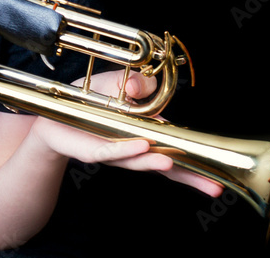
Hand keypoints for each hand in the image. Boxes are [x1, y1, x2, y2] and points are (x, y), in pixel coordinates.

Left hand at [29, 70, 222, 197]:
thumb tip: (143, 86)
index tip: (218, 176)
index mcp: (146, 134)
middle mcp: (134, 148)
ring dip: (156, 161)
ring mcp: (115, 152)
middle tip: (214, 187)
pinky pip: (111, 152)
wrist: (51, 117)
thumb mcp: (115, 82)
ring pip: (140, 160)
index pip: (176, 150)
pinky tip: (142, 147)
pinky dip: (127, 150)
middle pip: (167, 166)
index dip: (196, 163)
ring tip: (173, 162)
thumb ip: (136, 83)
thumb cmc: (88, 101)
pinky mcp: (92, 151)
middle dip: (190, 177)